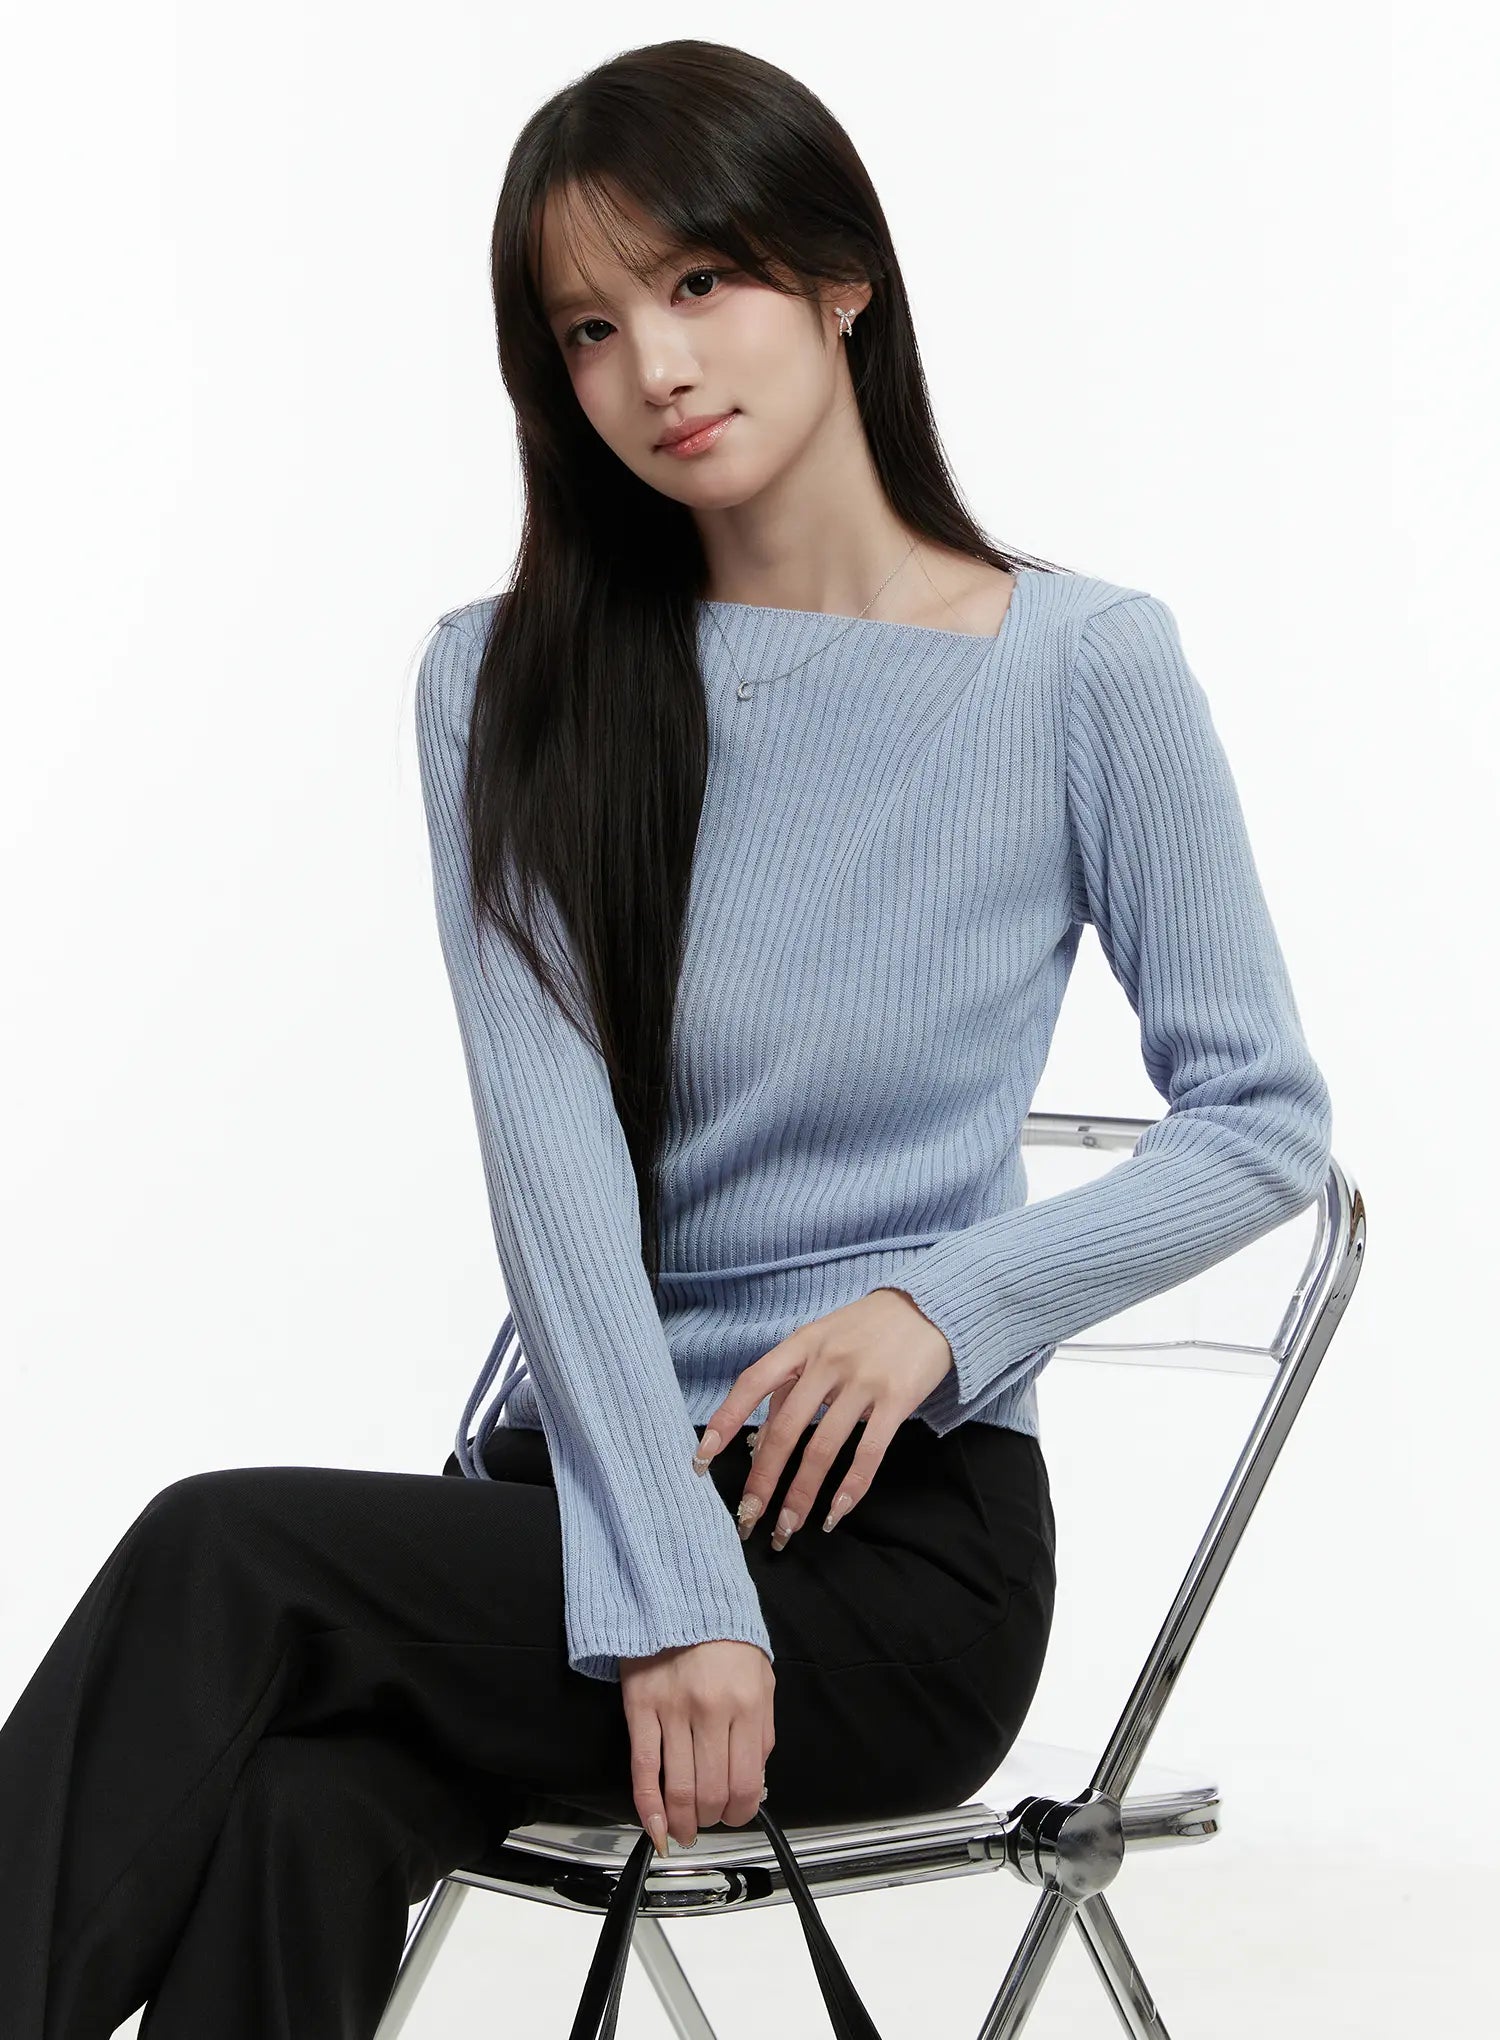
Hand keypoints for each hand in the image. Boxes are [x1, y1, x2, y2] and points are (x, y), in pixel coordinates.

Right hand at [620, 1639, 774, 1852]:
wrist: (683, 1597)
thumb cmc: (727, 1642)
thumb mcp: (762, 1682)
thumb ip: (762, 1734)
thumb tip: (754, 1785)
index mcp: (748, 1706)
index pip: (746, 1783)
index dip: (741, 1813)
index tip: (735, 1816)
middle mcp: (711, 1711)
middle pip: (712, 1792)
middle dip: (712, 1820)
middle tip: (708, 1822)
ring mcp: (673, 1710)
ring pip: (679, 1789)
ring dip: (683, 1822)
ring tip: (684, 1829)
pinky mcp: (640, 1708)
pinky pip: (643, 1769)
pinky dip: (649, 1808)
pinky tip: (656, 1828)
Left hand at [692, 1287, 952, 1549]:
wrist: (929, 1307)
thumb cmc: (867, 1328)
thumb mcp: (822, 1341)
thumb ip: (792, 1385)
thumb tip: (759, 1441)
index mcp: (802, 1344)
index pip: (753, 1383)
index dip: (724, 1421)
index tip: (701, 1459)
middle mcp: (828, 1362)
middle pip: (785, 1429)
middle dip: (764, 1479)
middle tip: (749, 1517)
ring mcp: (863, 1381)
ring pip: (822, 1447)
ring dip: (802, 1494)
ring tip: (788, 1526)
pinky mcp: (897, 1399)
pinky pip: (869, 1450)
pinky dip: (852, 1486)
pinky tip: (836, 1511)